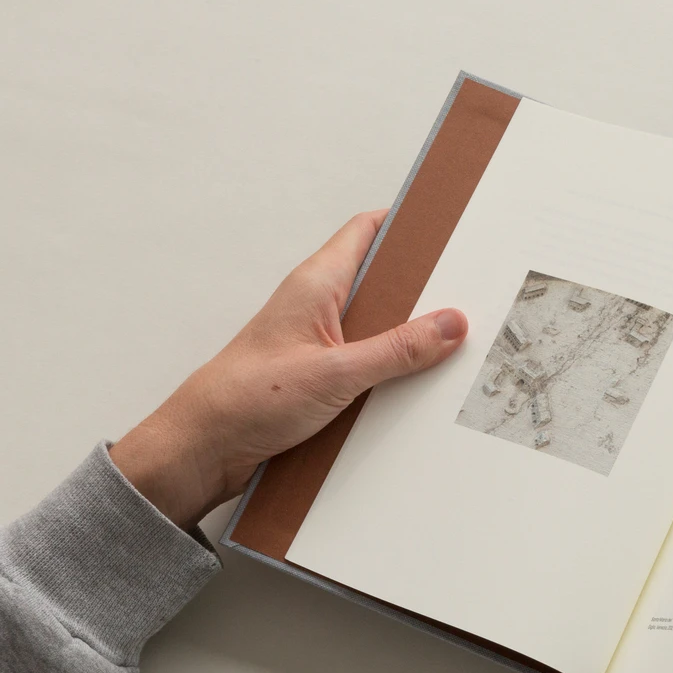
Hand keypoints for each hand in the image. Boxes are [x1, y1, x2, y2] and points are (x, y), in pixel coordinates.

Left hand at [110, 210, 467, 526]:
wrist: (205, 448)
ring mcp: (321, 341)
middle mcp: (319, 306)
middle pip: (384, 281)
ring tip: (451, 346)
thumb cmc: (246, 398)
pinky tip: (417, 385)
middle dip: (424, 288)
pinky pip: (370, 361)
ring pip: (380, 326)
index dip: (409, 225)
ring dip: (410, 337)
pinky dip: (394, 369)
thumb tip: (450, 323)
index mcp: (317, 284)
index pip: (368, 231)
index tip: (450, 228)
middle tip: (467, 294)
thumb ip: (397, 349)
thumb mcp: (336, 373)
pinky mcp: (322, 374)